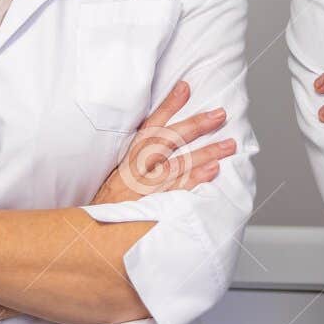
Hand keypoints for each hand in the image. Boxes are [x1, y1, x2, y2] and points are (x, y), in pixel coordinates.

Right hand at [90, 80, 237, 203]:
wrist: (95, 235)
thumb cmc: (112, 205)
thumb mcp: (118, 175)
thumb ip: (140, 157)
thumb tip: (165, 136)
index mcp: (128, 159)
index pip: (150, 126)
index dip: (167, 106)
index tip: (185, 87)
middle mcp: (136, 171)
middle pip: (167, 141)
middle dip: (195, 125)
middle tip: (219, 115)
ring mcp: (145, 189)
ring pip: (178, 165)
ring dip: (205, 153)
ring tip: (228, 145)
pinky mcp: (152, 207)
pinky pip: (177, 192)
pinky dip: (195, 180)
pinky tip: (212, 171)